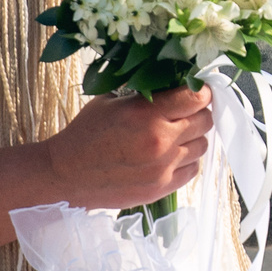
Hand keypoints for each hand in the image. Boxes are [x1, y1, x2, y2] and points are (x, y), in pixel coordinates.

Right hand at [40, 87, 212, 211]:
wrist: (66, 174)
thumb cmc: (87, 133)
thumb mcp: (112, 100)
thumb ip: (146, 92)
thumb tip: (175, 82)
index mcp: (147, 113)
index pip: (197, 98)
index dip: (200, 92)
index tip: (197, 92)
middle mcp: (160, 140)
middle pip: (205, 121)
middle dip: (198, 113)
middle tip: (184, 113)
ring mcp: (163, 167)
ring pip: (202, 146)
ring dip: (192, 139)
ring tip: (174, 136)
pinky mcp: (161, 188)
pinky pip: (192, 170)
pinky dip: (186, 161)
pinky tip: (169, 156)